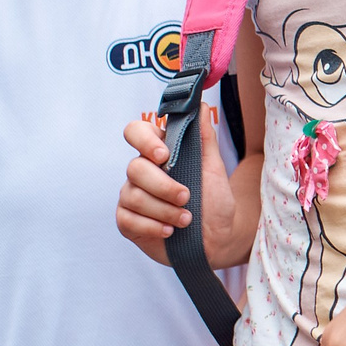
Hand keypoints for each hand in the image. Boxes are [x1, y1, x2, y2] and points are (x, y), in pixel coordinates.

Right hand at [116, 112, 231, 266]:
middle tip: (187, 197)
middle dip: (163, 186)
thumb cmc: (215, 201)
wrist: (218, 239)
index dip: (144, 140)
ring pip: (132, 195)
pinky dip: (152, 226)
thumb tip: (200, 106)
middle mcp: (142, 172)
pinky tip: (169, 231)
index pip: (136, 132)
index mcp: (160, 153)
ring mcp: (131, 196)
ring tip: (186, 219)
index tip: (164, 155)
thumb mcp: (215, 168)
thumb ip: (205, 138)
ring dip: (164, 210)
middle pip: (134, 168)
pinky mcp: (127, 221)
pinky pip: (127, 219)